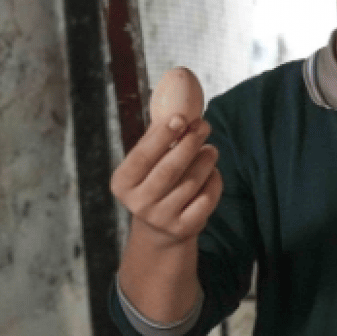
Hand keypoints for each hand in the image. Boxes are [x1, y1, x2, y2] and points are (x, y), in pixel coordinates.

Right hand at [110, 116, 221, 246]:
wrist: (160, 228)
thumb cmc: (154, 181)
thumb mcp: (148, 163)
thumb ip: (158, 138)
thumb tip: (177, 107)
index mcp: (123, 183)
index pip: (142, 156)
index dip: (162, 136)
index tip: (180, 117)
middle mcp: (138, 203)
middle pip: (170, 169)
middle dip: (190, 143)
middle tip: (204, 125)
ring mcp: (161, 218)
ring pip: (192, 182)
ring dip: (206, 160)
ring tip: (211, 150)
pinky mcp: (184, 227)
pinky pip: (207, 198)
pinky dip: (214, 180)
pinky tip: (212, 172)